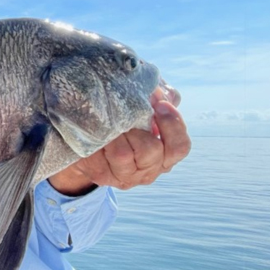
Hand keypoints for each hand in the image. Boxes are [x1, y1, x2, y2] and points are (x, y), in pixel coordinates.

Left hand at [48, 100, 190, 194]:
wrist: (90, 140)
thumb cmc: (124, 121)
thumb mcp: (144, 109)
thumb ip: (157, 100)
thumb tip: (160, 93)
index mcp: (165, 156)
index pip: (179, 147)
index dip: (172, 125)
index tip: (160, 105)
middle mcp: (148, 171)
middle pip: (151, 150)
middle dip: (137, 126)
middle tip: (127, 114)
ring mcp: (124, 176)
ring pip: (123, 154)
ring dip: (115, 132)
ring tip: (110, 122)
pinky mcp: (101, 175)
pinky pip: (98, 156)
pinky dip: (97, 139)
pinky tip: (95, 130)